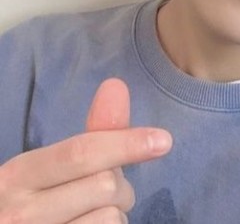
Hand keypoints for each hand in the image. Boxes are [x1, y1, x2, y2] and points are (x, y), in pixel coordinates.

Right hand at [0, 78, 171, 222]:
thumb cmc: (37, 202)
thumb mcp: (51, 168)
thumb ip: (92, 132)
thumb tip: (116, 85)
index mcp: (19, 175)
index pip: (81, 153)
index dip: (127, 143)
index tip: (164, 140)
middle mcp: (20, 212)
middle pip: (106, 185)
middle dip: (121, 186)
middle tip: (104, 192)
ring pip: (111, 217)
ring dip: (115, 214)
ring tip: (90, 215)